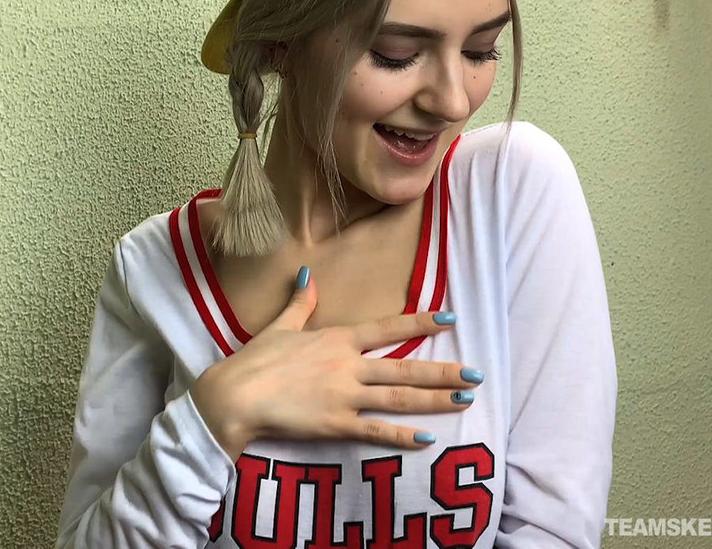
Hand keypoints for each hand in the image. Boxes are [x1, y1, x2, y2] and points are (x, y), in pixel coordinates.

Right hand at [191, 267, 481, 461]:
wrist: (235, 396)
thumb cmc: (254, 360)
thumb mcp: (280, 326)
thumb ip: (301, 302)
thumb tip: (307, 274)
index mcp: (337, 339)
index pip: (387, 328)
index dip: (420, 323)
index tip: (449, 319)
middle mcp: (348, 365)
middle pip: (404, 367)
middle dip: (443, 372)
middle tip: (476, 375)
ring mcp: (345, 396)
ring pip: (399, 398)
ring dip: (434, 399)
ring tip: (463, 400)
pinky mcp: (336, 425)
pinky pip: (376, 431)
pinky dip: (402, 435)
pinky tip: (427, 438)